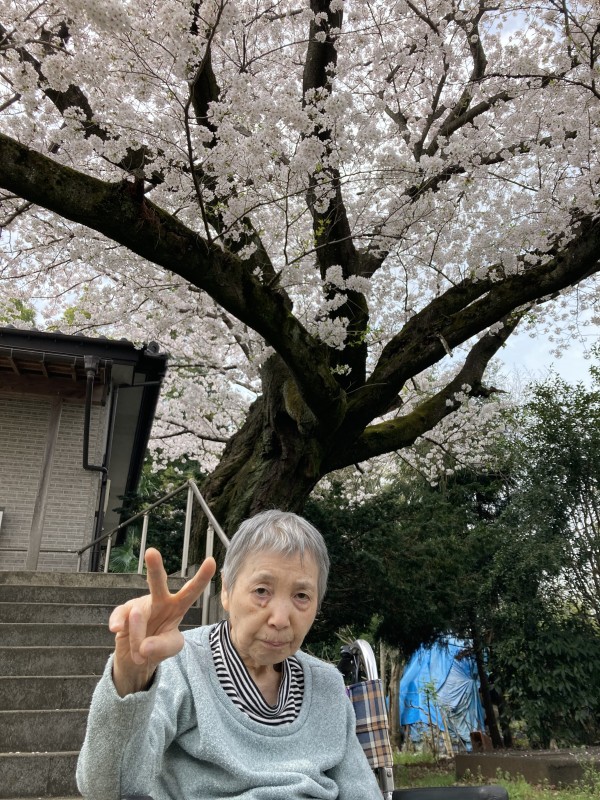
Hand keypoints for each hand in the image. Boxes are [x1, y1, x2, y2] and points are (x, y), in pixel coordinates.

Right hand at [108, 548, 215, 695]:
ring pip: (138, 615)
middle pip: (157, 584)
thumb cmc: (160, 645)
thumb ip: (163, 646)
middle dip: (154, 568)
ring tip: (140, 654)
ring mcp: (140, 605)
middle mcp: (159, 601)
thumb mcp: (171, 647)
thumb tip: (144, 646)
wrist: (137, 658)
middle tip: (151, 552)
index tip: (211, 561)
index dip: (201, 578)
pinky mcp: (123, 612)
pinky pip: (120, 616)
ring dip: (138, 637)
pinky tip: (116, 628)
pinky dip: (118, 623)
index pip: (191, 591)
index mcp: (177, 606)